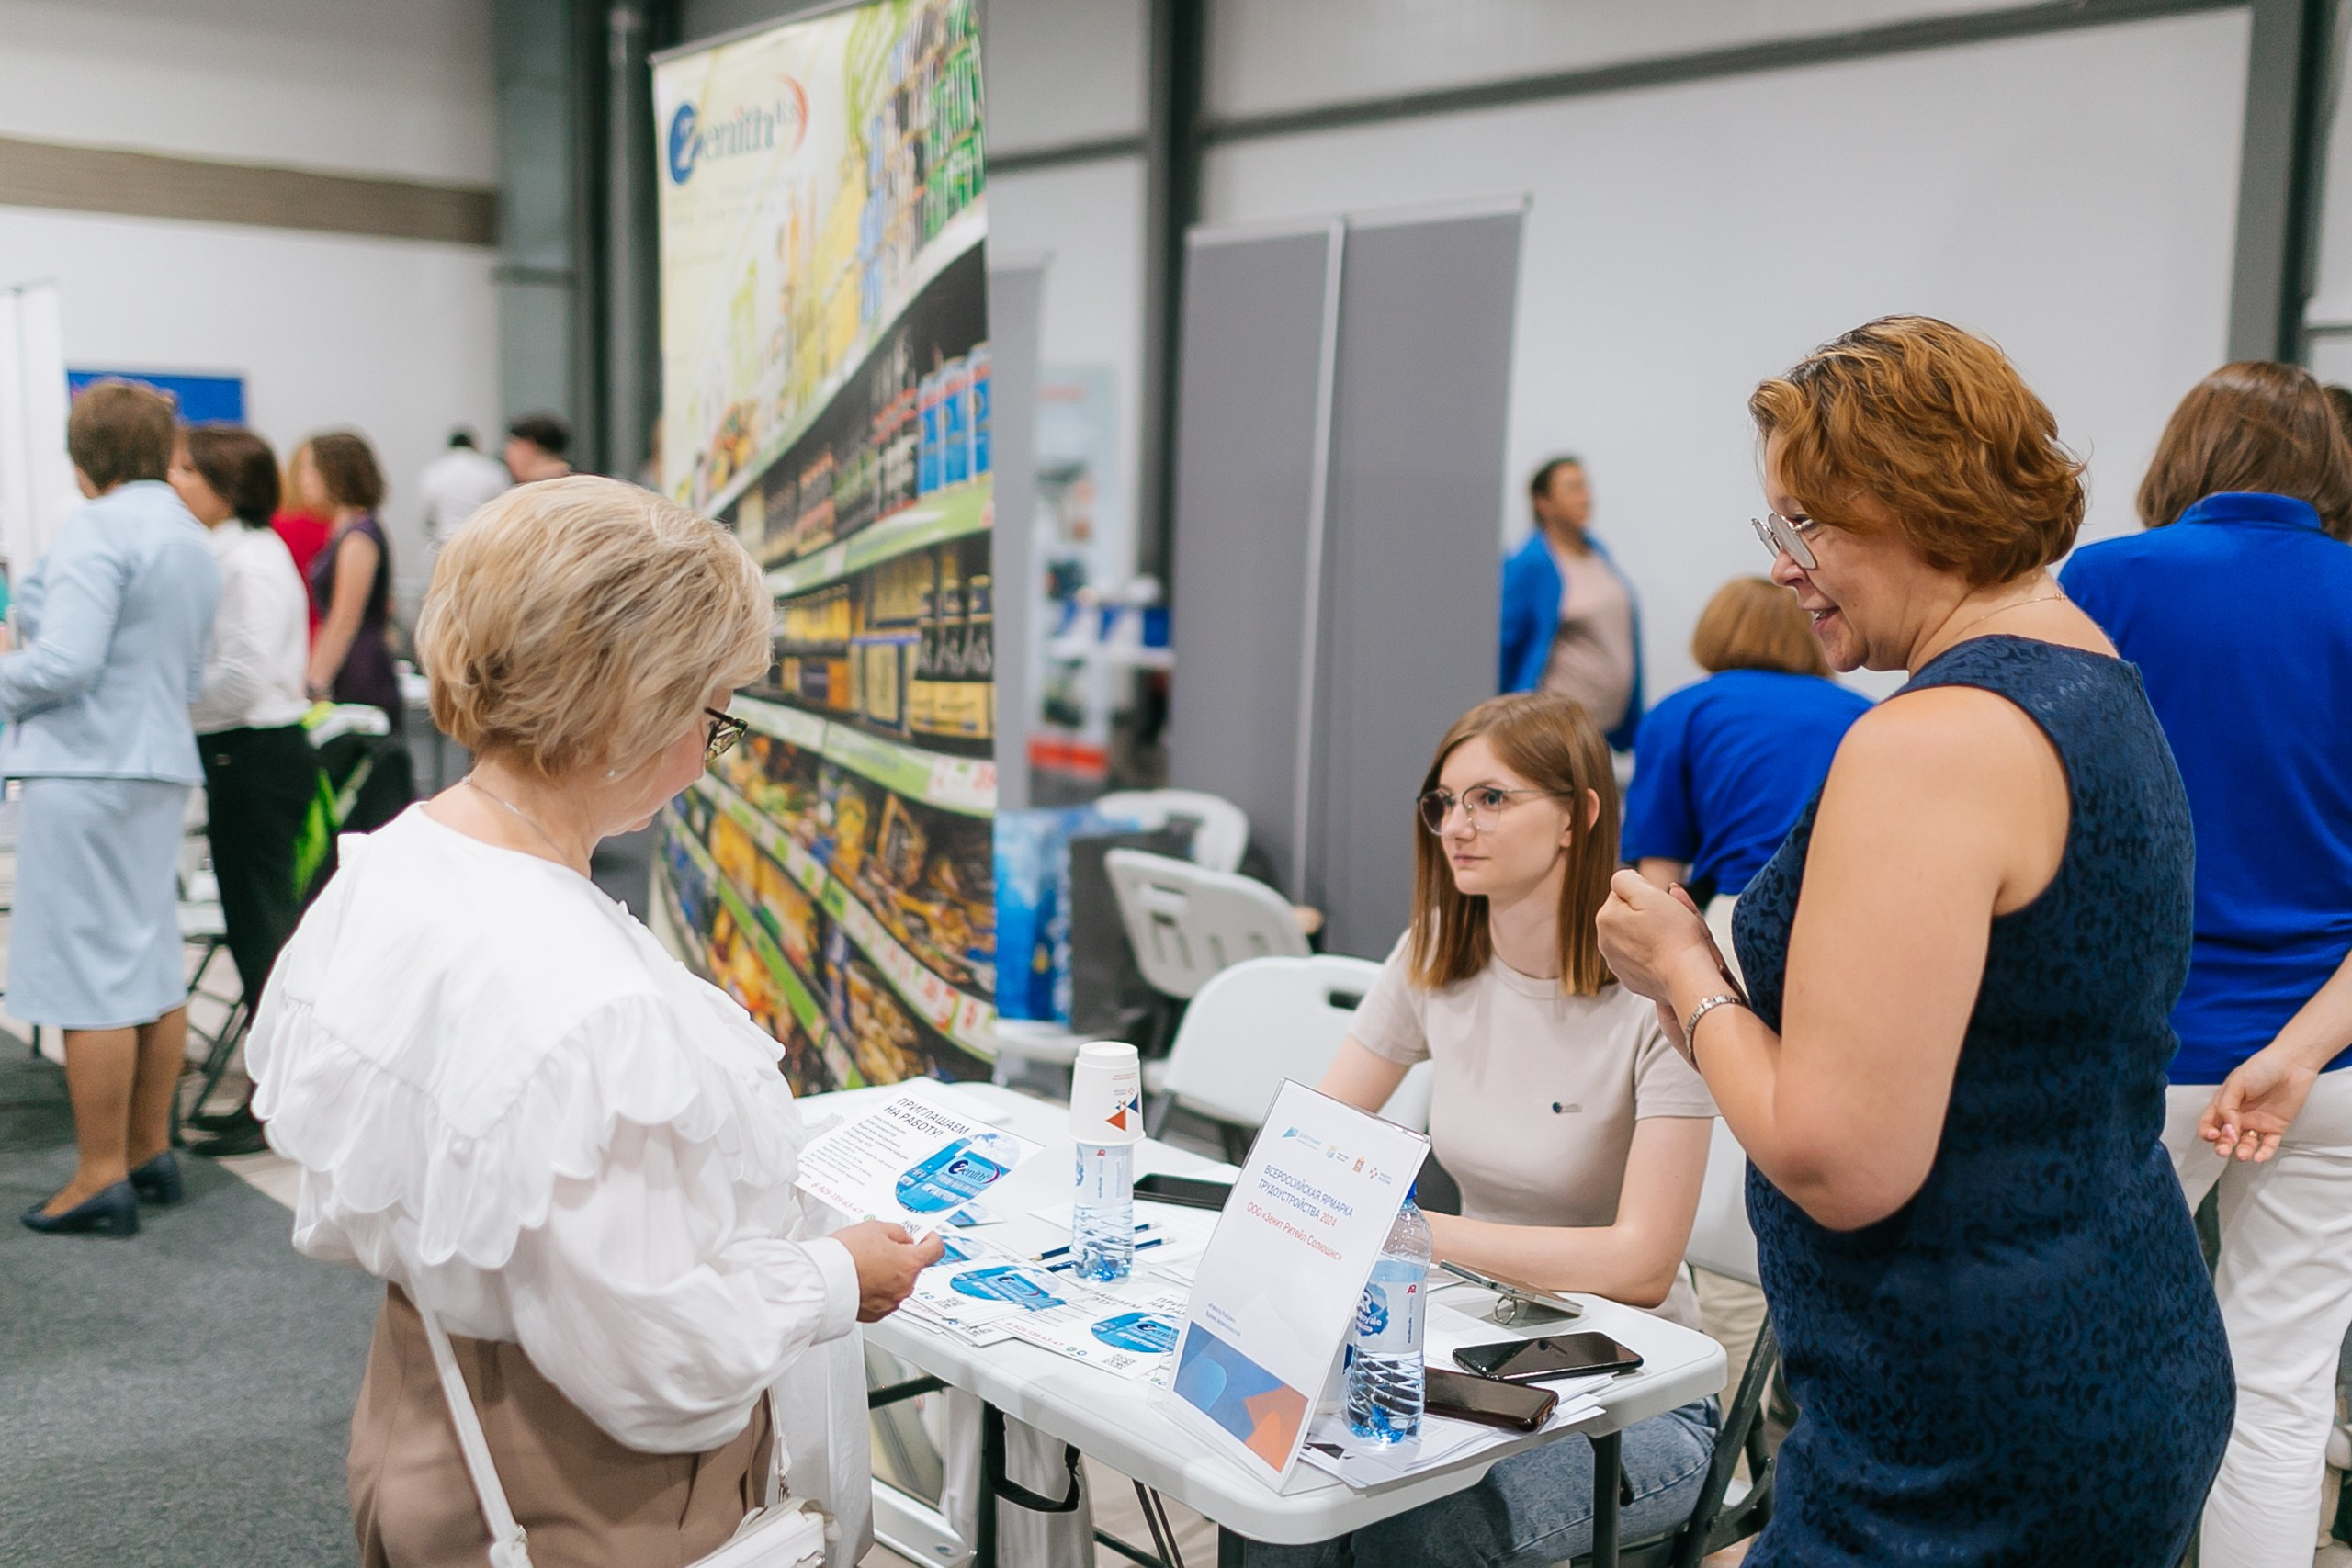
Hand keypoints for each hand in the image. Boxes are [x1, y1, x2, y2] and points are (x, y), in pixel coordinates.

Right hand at [833, 1220, 944, 1321]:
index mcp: (909, 1263)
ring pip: (898, 1284)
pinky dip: (877, 1289)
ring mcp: (891, 1302)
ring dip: (888, 1274)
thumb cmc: (846, 1255)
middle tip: (881, 1248)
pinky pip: (883, 1298)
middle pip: (913, 1268)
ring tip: (866, 1264)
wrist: (823, 1281)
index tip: (926, 1237)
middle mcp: (904, 1287)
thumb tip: (904, 1238)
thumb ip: (898, 1232)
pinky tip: (862, 1279)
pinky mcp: (876, 1314)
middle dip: (901, 1257)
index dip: (931, 1240)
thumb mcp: (875, 1228)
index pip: (936, 1250)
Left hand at [1596, 870, 1731, 1013]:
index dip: (1647, 894)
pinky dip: (1653, 955)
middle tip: (1669, 922)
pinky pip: (1642, 958)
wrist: (1687, 977)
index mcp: (1605, 918)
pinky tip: (1666, 956)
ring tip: (1669, 940)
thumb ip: (1627, 880)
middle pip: (1628, 915)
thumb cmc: (1675, 936)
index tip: (1661, 905)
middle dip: (1647, 914)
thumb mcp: (1650, 894)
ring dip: (1649, 934)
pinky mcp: (1630, 978)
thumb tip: (1623, 880)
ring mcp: (1616, 963)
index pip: (1625, 892)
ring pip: (1635, 936)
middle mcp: (1605, 941)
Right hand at [2198, 1046, 2319, 1162]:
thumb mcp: (2236, 1084)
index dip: (2207, 1132)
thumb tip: (2228, 1131)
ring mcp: (2258, 1123)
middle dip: (2222, 1146)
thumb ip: (2227, 1107)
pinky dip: (2263, 1153)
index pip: (2209, 1123)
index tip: (2214, 1135)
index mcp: (2225, 1104)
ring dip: (2242, 1152)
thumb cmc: (2262, 1068)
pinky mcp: (2276, 1128)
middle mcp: (2239, 1116)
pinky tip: (2258, 1157)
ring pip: (2246, 1144)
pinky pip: (2268, 1145)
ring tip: (2243, 1155)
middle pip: (2225, 1138)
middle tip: (2224, 1150)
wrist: (2292, 1065)